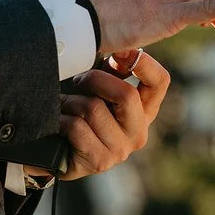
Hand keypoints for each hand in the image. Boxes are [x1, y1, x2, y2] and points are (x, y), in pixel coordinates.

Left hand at [58, 50, 170, 180]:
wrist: (55, 153)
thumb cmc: (80, 115)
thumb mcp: (99, 90)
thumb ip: (113, 72)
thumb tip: (119, 54)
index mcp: (144, 111)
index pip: (160, 81)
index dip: (143, 62)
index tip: (118, 52)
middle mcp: (138, 132)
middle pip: (127, 95)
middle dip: (95, 80)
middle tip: (79, 81)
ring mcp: (121, 150)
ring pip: (94, 108)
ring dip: (71, 101)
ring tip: (65, 106)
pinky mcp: (99, 161)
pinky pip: (77, 126)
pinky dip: (61, 119)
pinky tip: (59, 123)